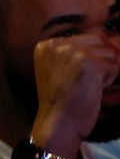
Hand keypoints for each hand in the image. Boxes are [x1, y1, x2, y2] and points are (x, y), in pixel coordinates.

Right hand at [31, 33, 119, 157]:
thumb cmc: (60, 99)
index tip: (79, 74)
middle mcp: (59, 44)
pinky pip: (115, 67)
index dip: (90, 56)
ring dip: (107, 70)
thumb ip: (71, 53)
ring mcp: (75, 53)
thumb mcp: (56, 68)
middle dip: (100, 60)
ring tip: (90, 85)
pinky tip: (95, 89)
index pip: (82, 37)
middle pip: (97, 41)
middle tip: (87, 80)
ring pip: (109, 53)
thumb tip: (107, 40)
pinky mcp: (92, 64)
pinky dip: (110, 80)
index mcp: (47, 45)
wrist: (59, 120)